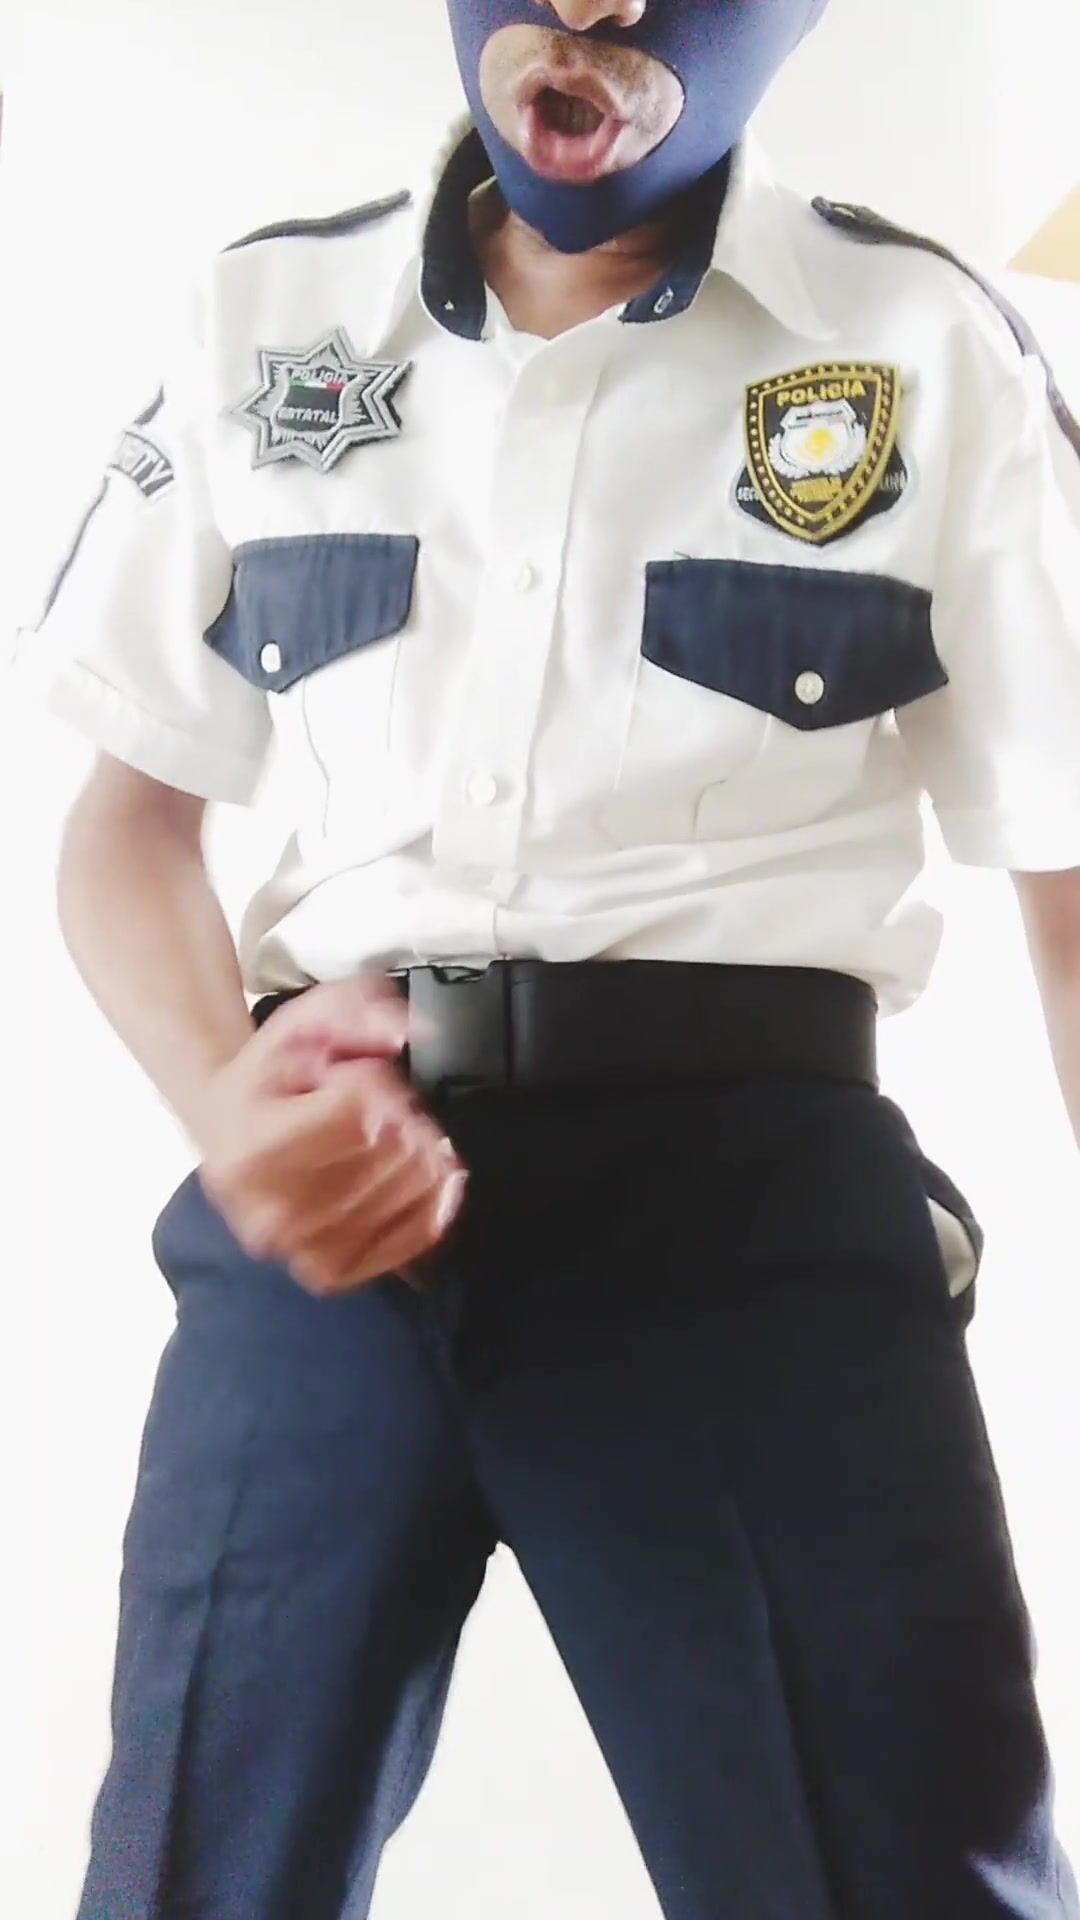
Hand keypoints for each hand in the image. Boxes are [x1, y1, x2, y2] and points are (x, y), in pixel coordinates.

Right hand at [193, 976, 467, 1295]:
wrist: (225, 1131)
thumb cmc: (264, 1081)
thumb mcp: (297, 1024)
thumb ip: (352, 1013)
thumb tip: (402, 1032)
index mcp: (252, 1149)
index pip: (358, 1109)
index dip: (374, 1081)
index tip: (356, 1077)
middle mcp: (272, 1211)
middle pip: (393, 1149)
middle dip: (402, 1113)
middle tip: (379, 1106)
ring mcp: (303, 1250)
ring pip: (413, 1187)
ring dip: (421, 1150)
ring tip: (394, 1136)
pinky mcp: (332, 1272)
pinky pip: (416, 1234)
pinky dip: (439, 1200)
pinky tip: (437, 1176)